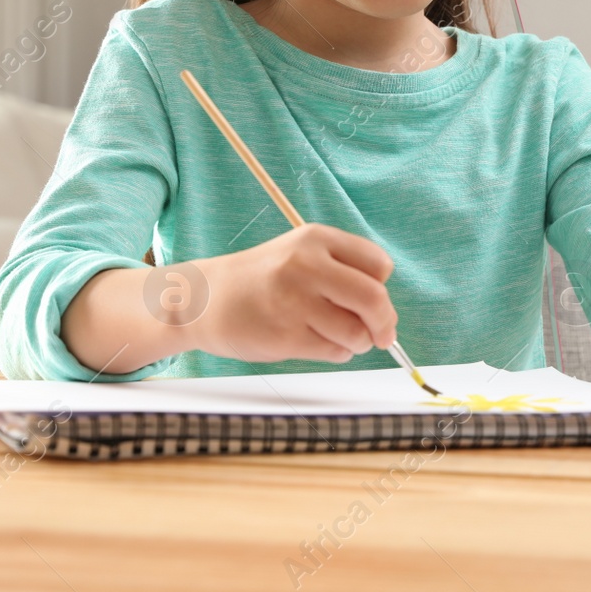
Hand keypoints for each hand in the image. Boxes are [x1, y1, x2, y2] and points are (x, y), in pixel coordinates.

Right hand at [193, 223, 398, 364]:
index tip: (374, 301)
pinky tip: (317, 342)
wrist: (205, 299)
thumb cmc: (261, 280)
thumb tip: (385, 313)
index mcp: (315, 239)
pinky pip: (335, 351)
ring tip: (339, 336)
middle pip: (375, 298)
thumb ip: (342, 272)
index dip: (382, 287)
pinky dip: (337, 352)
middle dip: (385, 323)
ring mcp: (295, 301)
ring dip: (358, 342)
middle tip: (383, 335)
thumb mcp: (300, 255)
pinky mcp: (286, 335)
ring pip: (357, 332)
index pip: (378, 264)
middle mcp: (306, 265)